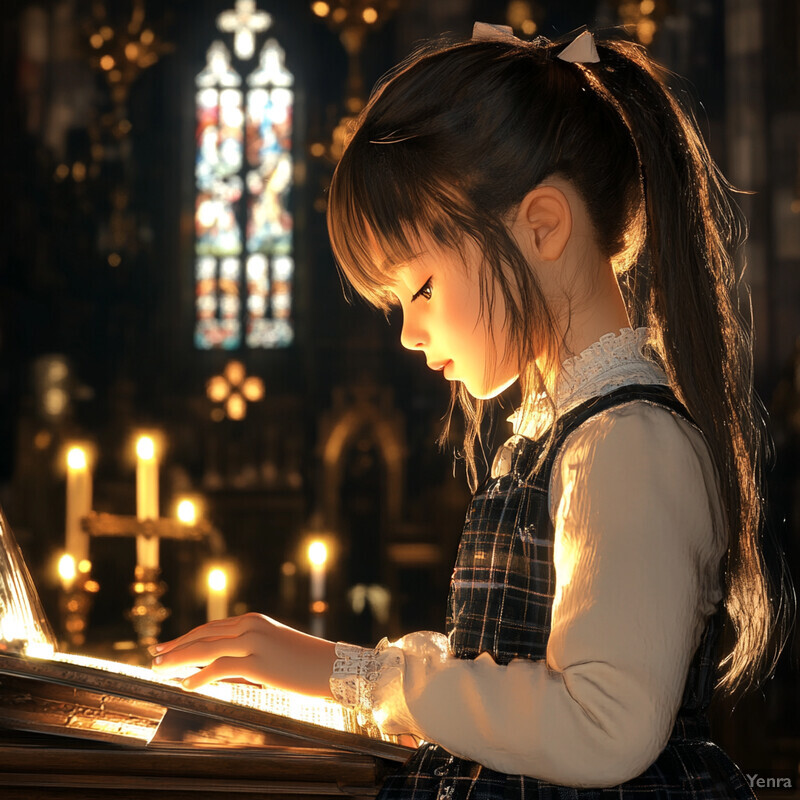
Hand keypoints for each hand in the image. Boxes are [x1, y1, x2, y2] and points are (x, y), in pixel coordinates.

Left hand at [150, 612, 335, 695]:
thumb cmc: (303, 663)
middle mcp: (250, 626)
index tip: (166, 646)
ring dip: (178, 659)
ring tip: (160, 670)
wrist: (333, 667)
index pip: (210, 627)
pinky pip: (219, 667)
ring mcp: (253, 642)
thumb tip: (213, 670)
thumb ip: (244, 655)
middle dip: (175, 646)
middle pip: (203, 635)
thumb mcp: (271, 651)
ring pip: (205, 648)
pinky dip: (199, 676)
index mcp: (253, 620)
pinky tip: (186, 684)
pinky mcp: (258, 661)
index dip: (185, 637)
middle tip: (154, 656)